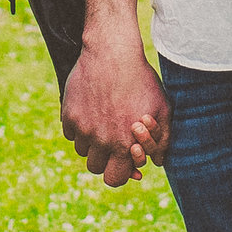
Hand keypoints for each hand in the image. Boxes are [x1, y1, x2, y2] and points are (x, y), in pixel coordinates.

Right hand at [62, 30, 168, 186]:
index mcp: (124, 144)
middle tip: (110, 142)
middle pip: (95, 168)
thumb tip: (157, 162)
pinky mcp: (68, 114)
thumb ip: (162, 139)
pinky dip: (78, 128)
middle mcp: (101, 140)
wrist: (112, 52)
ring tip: (101, 122)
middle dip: (103, 159)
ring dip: (90, 142)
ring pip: (82, 150)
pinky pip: (70, 133)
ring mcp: (82, 127)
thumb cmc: (141, 80)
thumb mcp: (161, 108)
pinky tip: (90, 112)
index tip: (120, 163)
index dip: (119, 174)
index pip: (114, 179)